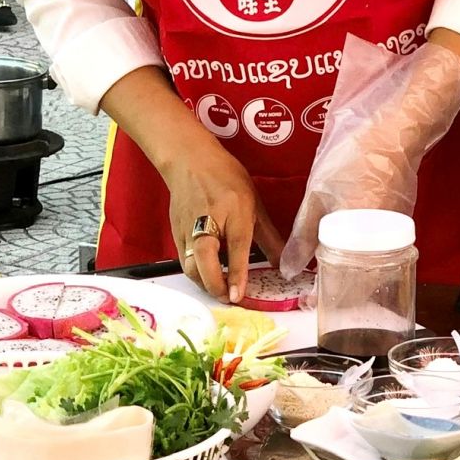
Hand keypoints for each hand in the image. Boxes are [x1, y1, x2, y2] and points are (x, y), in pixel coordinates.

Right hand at [161, 133, 282, 302]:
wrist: (190, 161)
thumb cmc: (225, 178)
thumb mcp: (254, 204)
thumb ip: (269, 236)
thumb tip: (283, 262)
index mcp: (233, 214)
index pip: (236, 250)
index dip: (237, 275)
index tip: (238, 296)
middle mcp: (208, 224)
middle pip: (203, 262)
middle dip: (215, 286)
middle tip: (229, 298)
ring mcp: (187, 230)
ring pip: (191, 266)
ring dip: (205, 284)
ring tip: (222, 291)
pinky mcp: (176, 234)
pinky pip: (184, 260)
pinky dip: (196, 273)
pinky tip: (209, 276)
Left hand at [279, 38, 459, 275]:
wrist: (395, 129)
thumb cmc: (355, 156)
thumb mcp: (317, 196)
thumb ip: (303, 236)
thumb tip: (288, 269)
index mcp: (365, 238)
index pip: (345, 279)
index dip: (325, 290)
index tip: (311, 300)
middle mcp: (388, 239)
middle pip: (364, 274)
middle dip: (341, 282)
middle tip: (319, 284)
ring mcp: (400, 228)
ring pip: (374, 257)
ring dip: (354, 264)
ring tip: (331, 263)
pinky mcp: (404, 214)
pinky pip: (383, 241)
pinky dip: (366, 245)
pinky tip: (352, 237)